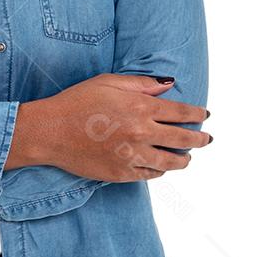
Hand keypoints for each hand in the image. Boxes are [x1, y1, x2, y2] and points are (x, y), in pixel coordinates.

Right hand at [17, 73, 210, 182]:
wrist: (50, 131)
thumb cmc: (77, 102)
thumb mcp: (109, 82)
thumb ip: (142, 84)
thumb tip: (169, 85)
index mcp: (141, 107)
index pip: (181, 112)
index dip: (197, 114)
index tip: (205, 116)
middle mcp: (141, 133)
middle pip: (183, 139)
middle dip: (199, 139)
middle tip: (206, 139)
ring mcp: (133, 155)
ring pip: (171, 162)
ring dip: (184, 159)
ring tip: (187, 158)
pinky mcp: (122, 173)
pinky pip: (151, 174)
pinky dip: (161, 170)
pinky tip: (161, 166)